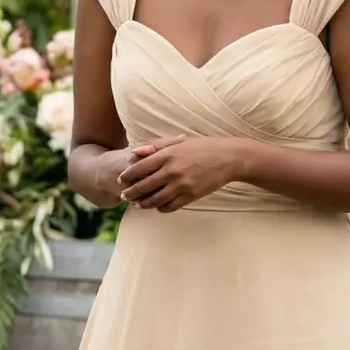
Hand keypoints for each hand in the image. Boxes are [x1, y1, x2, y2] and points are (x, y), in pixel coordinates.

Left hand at [117, 135, 241, 211]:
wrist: (229, 158)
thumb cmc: (204, 147)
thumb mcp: (179, 141)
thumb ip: (156, 146)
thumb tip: (135, 152)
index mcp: (168, 154)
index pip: (140, 167)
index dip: (127, 175)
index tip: (121, 180)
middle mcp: (172, 170)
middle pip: (144, 186)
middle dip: (131, 192)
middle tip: (124, 196)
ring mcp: (182, 184)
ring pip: (155, 199)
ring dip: (144, 203)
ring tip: (138, 204)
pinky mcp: (191, 195)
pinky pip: (171, 206)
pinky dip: (161, 208)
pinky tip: (158, 207)